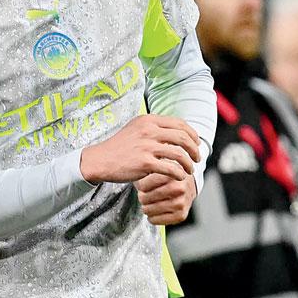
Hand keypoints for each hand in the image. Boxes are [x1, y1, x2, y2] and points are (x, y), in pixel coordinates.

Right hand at [79, 115, 199, 184]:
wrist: (100, 160)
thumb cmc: (118, 147)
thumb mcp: (135, 129)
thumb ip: (153, 128)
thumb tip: (175, 130)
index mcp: (148, 120)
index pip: (179, 123)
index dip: (192, 134)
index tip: (196, 143)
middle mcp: (148, 131)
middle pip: (182, 137)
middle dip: (194, 149)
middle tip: (197, 157)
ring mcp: (147, 147)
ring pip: (179, 154)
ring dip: (189, 163)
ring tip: (190, 169)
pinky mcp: (145, 163)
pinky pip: (171, 168)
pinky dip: (179, 173)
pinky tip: (180, 177)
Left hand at [135, 171, 196, 224]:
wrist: (188, 185)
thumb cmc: (169, 176)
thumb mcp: (159, 167)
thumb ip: (147, 169)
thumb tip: (134, 177)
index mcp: (172, 174)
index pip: (143, 185)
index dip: (140, 187)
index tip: (143, 186)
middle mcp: (179, 189)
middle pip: (146, 198)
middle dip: (142, 197)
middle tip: (144, 196)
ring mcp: (181, 203)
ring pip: (150, 210)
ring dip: (146, 208)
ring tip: (148, 204)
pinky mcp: (181, 215)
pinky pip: (157, 220)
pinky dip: (152, 218)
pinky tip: (154, 213)